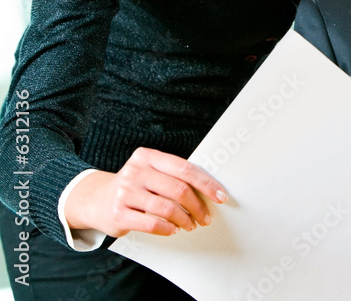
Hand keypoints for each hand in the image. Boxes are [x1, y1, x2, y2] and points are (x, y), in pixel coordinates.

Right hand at [64, 147, 227, 237]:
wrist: (94, 199)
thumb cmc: (134, 186)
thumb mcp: (149, 172)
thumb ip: (173, 176)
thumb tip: (209, 190)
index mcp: (147, 156)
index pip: (185, 169)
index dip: (206, 184)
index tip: (221, 196)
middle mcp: (135, 171)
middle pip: (178, 189)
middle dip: (198, 206)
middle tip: (206, 218)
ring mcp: (125, 192)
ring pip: (167, 208)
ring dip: (185, 219)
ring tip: (191, 225)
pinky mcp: (118, 213)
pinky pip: (152, 223)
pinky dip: (168, 228)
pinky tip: (174, 230)